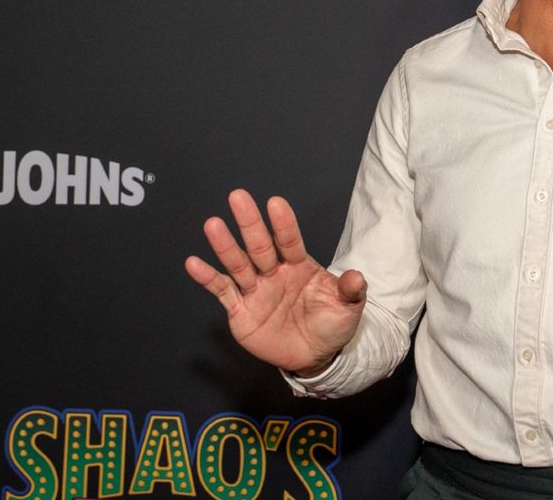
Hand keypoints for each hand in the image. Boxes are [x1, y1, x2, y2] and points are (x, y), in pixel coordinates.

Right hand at [184, 189, 366, 375]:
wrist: (314, 356)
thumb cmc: (331, 324)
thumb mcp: (348, 308)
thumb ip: (351, 291)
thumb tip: (358, 277)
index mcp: (300, 266)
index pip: (290, 241)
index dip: (283, 224)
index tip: (275, 203)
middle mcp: (275, 273)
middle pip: (260, 245)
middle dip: (250, 223)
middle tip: (238, 197)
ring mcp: (256, 290)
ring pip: (239, 264)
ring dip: (225, 246)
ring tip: (213, 225)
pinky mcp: (241, 311)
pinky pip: (223, 291)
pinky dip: (208, 278)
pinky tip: (194, 263)